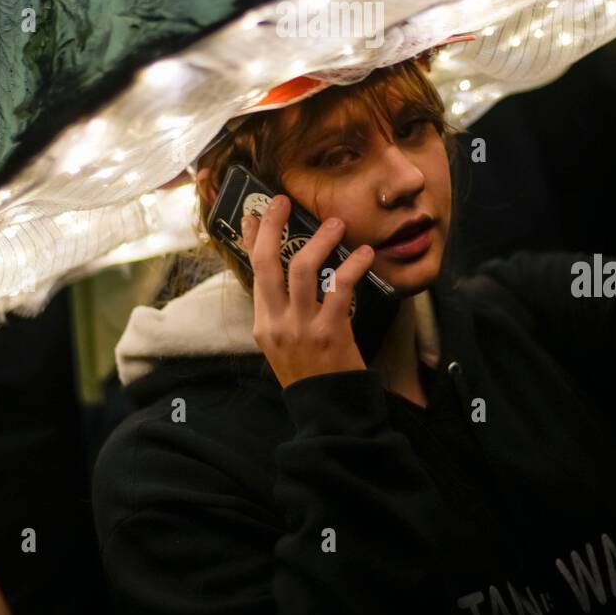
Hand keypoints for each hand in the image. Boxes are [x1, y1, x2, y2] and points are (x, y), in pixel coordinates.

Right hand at [242, 194, 374, 387]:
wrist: (329, 413)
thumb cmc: (311, 375)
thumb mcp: (284, 345)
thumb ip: (282, 312)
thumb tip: (288, 274)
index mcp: (263, 324)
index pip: (253, 272)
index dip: (251, 240)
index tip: (253, 213)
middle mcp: (276, 323)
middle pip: (266, 263)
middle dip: (273, 227)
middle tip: (283, 201)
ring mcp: (301, 327)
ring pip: (302, 268)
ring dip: (320, 240)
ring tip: (336, 224)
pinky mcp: (330, 332)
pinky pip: (339, 288)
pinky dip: (352, 265)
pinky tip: (364, 254)